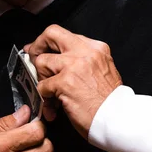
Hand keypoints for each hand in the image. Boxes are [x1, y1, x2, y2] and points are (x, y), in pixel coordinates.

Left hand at [23, 24, 122, 138]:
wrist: (118, 118)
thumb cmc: (111, 102)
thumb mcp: (103, 70)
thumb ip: (83, 61)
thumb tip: (59, 60)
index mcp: (96, 48)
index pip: (65, 35)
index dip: (49, 43)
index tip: (41, 50)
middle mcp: (85, 52)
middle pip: (51, 34)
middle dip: (37, 46)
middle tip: (33, 58)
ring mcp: (74, 65)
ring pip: (42, 61)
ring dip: (41, 79)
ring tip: (49, 93)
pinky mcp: (65, 82)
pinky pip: (43, 86)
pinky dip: (45, 98)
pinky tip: (53, 106)